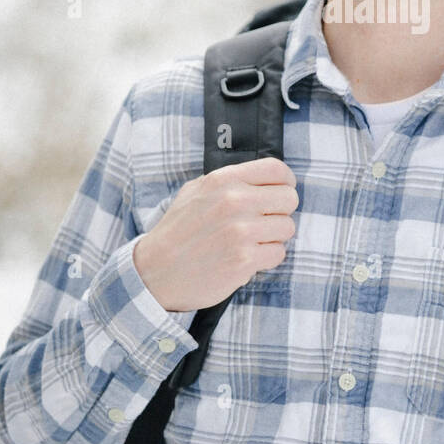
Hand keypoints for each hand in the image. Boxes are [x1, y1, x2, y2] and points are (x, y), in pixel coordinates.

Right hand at [132, 157, 297, 311]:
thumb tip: (265, 180)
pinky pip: (278, 253)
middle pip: (289, 198)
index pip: (277, 170)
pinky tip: (246, 258)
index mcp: (223, 180)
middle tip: (262, 222)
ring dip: (273, 237)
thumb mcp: (195, 191)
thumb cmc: (178, 231)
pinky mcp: (244, 260)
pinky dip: (266, 258)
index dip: (285, 182)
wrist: (153, 273)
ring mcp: (241, 231)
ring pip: (287, 228)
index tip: (280, 193)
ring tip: (250, 241)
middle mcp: (234, 201)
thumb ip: (230, 182)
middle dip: (280, 212)